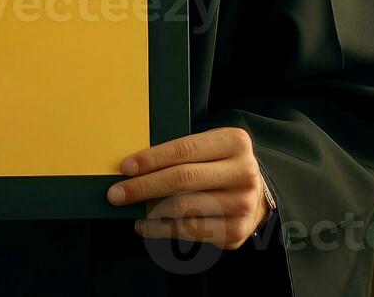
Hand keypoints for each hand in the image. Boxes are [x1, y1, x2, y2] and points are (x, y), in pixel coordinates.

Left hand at [109, 127, 269, 249]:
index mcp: (234, 142)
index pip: (184, 150)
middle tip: (115, 193)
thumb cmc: (220, 165)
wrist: (257, 193)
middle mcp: (243, 173)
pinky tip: (146, 224)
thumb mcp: (210, 147)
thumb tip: (134, 167)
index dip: (152, 159)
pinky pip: (190, 232)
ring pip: (184, 208)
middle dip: (143, 187)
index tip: (125, 167)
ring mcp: (242, 205)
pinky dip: (162, 229)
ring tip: (129, 207)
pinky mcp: (236, 231)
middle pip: (182, 180)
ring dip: (150, 210)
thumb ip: (182, 153)